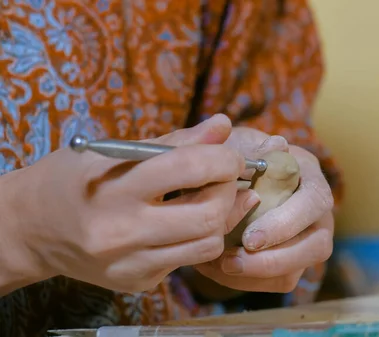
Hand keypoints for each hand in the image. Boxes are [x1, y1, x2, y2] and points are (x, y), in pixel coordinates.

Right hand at [0, 114, 257, 293]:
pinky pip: (189, 260)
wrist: (31, 228)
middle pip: (209, 214)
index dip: (225, 158)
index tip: (229, 156)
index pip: (192, 168)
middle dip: (228, 190)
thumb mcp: (114, 149)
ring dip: (220, 217)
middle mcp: (122, 231)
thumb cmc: (72, 178)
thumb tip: (223, 126)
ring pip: (208, 244)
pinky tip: (183, 222)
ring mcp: (130, 263)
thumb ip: (175, 141)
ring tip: (208, 199)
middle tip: (223, 178)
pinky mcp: (137, 281)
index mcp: (115, 187)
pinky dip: (197, 238)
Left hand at [194, 127, 333, 292]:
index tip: (249, 238)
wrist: (223, 173)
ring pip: (297, 270)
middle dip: (275, 260)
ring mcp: (306, 238)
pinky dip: (246, 280)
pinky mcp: (291, 261)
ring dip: (257, 274)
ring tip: (219, 264)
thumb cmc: (233, 155)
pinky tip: (217, 267)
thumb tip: (277, 144)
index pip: (315, 202)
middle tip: (231, 261)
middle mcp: (316, 210)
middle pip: (318, 246)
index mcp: (308, 174)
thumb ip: (253, 146)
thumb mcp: (238, 143)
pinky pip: (278, 281)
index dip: (286, 224)